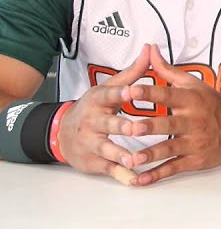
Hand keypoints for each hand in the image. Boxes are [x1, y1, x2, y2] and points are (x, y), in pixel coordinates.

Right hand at [55, 46, 149, 185]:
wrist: (62, 133)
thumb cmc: (95, 107)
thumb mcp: (108, 88)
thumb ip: (132, 72)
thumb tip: (150, 48)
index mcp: (98, 102)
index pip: (109, 96)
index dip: (120, 93)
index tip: (132, 91)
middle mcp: (92, 123)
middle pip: (108, 125)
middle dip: (121, 127)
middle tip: (135, 129)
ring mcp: (92, 144)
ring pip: (107, 150)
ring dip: (120, 154)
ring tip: (135, 159)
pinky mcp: (94, 162)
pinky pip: (109, 169)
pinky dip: (121, 175)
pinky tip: (135, 180)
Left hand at [120, 44, 220, 186]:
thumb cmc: (210, 103)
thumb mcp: (193, 84)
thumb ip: (167, 70)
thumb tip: (150, 49)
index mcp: (191, 100)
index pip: (168, 94)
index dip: (149, 93)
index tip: (130, 90)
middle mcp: (193, 121)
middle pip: (168, 125)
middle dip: (149, 127)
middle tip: (130, 128)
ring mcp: (195, 142)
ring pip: (169, 149)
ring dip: (149, 155)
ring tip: (131, 159)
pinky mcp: (195, 160)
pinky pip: (174, 168)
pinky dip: (157, 175)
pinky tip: (140, 180)